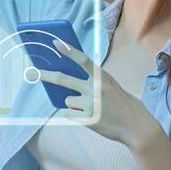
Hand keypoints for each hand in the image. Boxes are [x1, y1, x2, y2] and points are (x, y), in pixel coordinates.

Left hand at [39, 39, 165, 154]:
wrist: (136, 126)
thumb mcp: (112, 87)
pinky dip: (76, 116)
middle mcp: (95, 89)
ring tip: (92, 109)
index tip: (55, 43)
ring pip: (67, 101)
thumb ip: (94, 82)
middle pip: (64, 80)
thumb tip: (68, 84)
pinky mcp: (88, 119)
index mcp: (102, 78)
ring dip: (74, 105)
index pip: (82, 60)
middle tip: (34, 72)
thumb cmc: (123, 105)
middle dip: (47, 75)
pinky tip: (91, 118)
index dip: (68, 51)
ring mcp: (91, 104)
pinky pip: (70, 115)